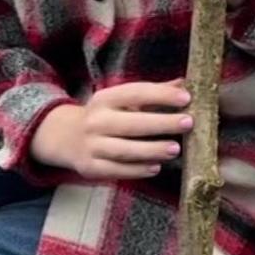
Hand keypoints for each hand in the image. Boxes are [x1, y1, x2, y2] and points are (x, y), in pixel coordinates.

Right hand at [31, 80, 192, 179]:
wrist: (66, 137)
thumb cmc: (107, 115)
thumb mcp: (123, 100)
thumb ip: (153, 93)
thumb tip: (185, 84)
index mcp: (105, 98)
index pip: (136, 93)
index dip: (161, 95)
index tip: (186, 98)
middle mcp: (96, 120)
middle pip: (132, 123)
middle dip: (162, 123)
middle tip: (188, 123)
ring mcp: (91, 145)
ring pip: (124, 150)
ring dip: (151, 150)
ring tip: (175, 149)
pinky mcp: (90, 167)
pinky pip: (116, 170)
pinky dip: (137, 170)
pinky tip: (156, 167)